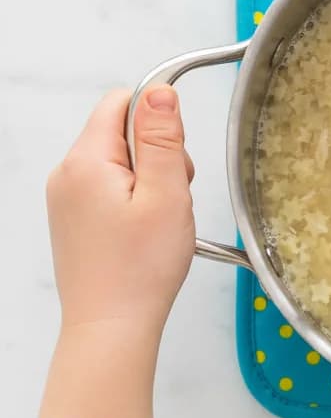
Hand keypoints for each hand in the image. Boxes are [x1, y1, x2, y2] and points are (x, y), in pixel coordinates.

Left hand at [39, 86, 194, 417]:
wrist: (111, 327)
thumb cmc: (140, 269)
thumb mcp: (166, 194)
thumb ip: (163, 138)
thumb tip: (160, 90)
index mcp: (87, 161)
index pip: (122, 102)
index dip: (157, 120)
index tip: (176, 155)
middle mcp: (67, 174)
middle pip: (122, 132)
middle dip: (159, 155)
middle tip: (171, 198)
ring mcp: (67, 198)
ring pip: (120, 162)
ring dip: (150, 181)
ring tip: (159, 219)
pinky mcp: (74, 218)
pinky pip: (110, 188)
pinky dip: (135, 200)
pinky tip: (145, 231)